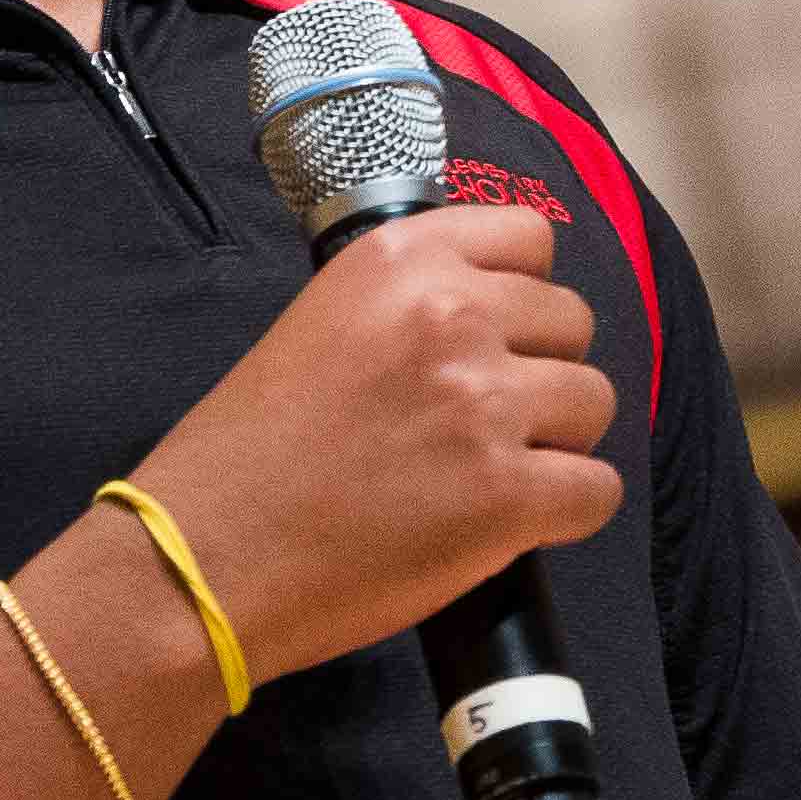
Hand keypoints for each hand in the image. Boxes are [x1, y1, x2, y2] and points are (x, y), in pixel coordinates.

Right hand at [141, 204, 618, 686]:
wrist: (202, 560)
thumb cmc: (247, 456)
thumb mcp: (321, 323)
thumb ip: (410, 304)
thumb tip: (497, 318)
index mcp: (399, 260)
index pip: (531, 239)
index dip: (525, 296)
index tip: (498, 336)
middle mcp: (452, 313)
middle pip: (572, 323)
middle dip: (540, 372)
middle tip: (482, 424)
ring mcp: (484, 402)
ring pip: (595, 403)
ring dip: (557, 441)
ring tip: (491, 474)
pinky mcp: (507, 493)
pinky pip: (598, 490)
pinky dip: (568, 511)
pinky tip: (514, 523)